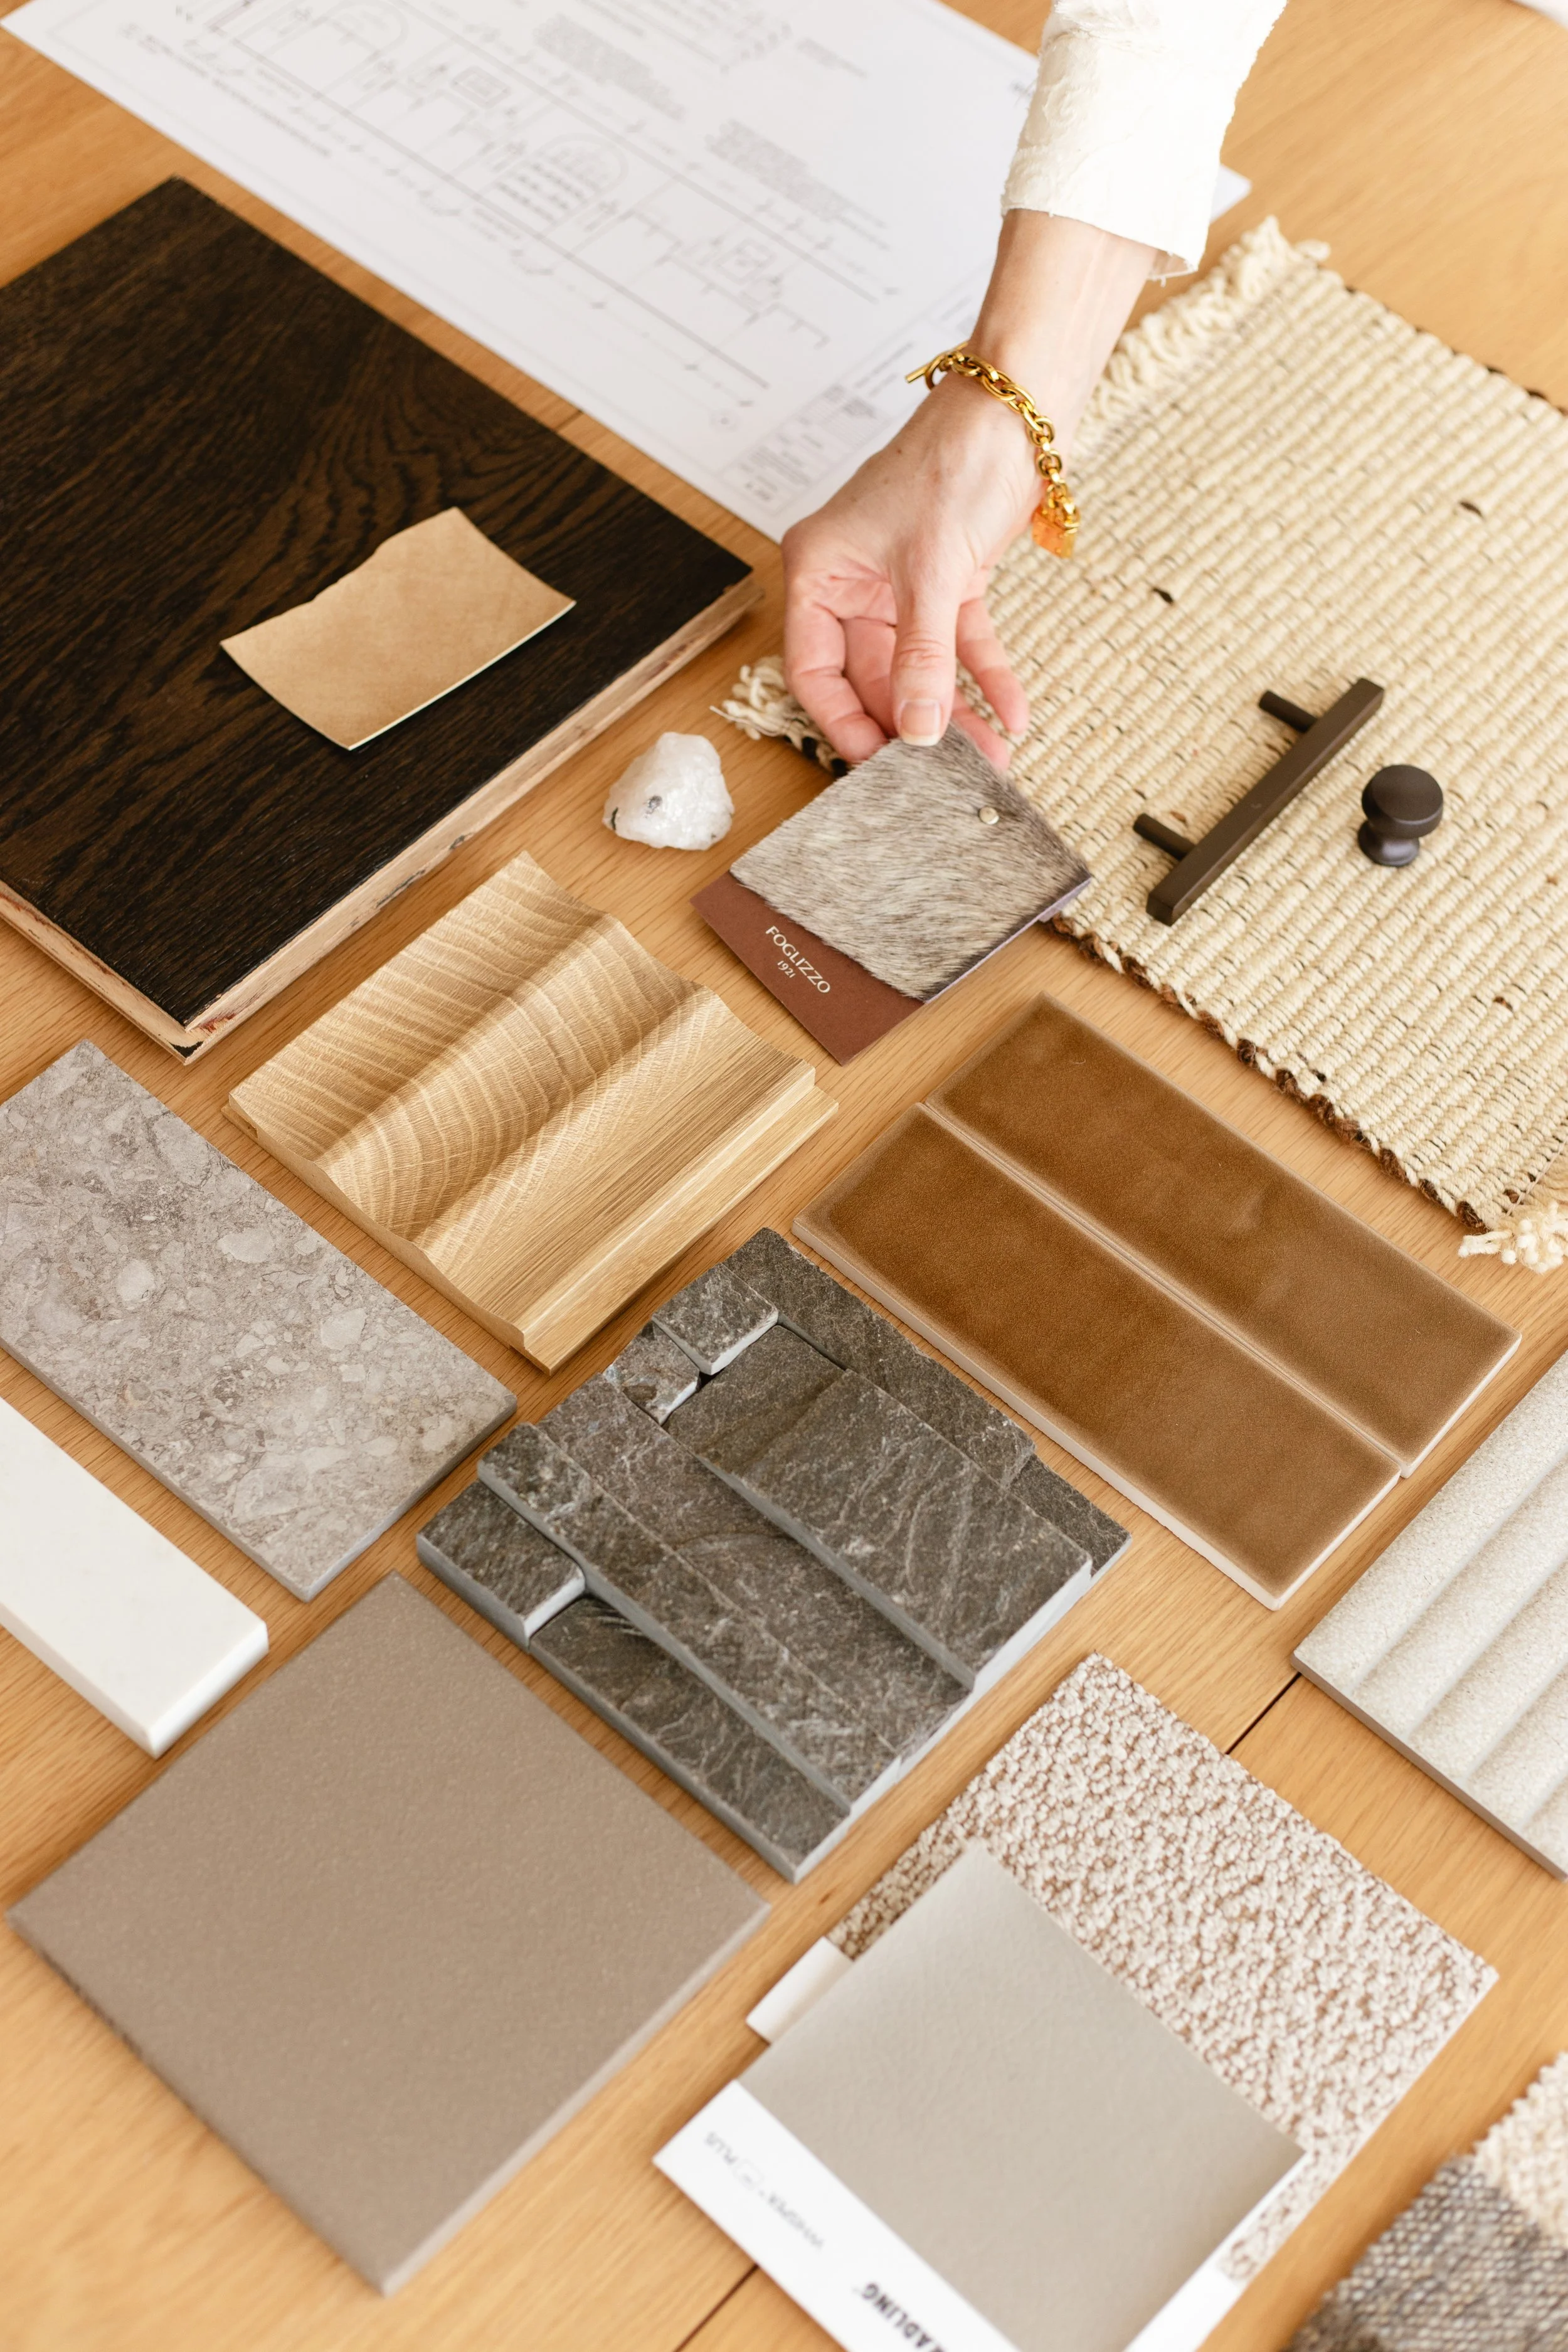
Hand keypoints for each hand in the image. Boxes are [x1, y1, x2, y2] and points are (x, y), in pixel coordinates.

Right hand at [781, 211, 1155, 766]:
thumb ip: (923, 660)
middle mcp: (852, 582)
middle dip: (910, 725)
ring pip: (918, 669)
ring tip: (987, 756)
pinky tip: (1012, 714)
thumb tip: (917, 733)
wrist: (1016, 410)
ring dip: (953, 713)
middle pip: (869, 679)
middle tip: (939, 774)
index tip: (878, 763)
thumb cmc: (952, 461)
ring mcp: (899, 585)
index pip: (815, 670)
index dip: (843, 721)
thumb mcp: (932, 573)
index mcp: (820, 571)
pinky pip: (960, 646)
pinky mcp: (947, 581)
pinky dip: (984, 678)